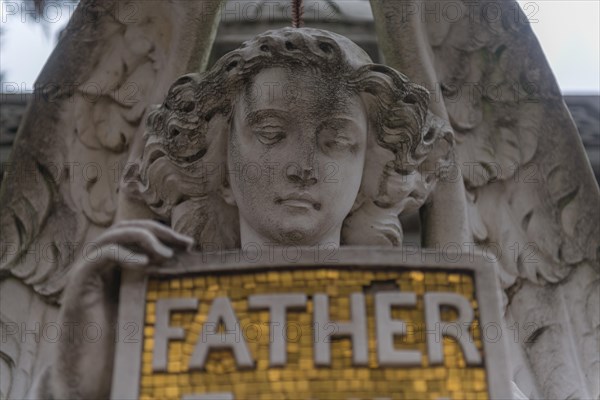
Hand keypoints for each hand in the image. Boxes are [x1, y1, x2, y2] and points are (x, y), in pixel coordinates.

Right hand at [50, 220, 192, 398]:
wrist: (92, 369)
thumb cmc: (123, 339)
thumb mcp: (148, 303)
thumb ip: (161, 282)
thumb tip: (192, 267)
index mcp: (117, 263)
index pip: (139, 233)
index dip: (165, 233)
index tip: (190, 245)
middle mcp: (100, 261)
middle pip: (127, 227)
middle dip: (158, 231)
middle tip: (185, 243)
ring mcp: (88, 270)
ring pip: (112, 235)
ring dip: (143, 238)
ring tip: (166, 254)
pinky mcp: (79, 283)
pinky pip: (100, 256)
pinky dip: (123, 253)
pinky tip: (144, 263)